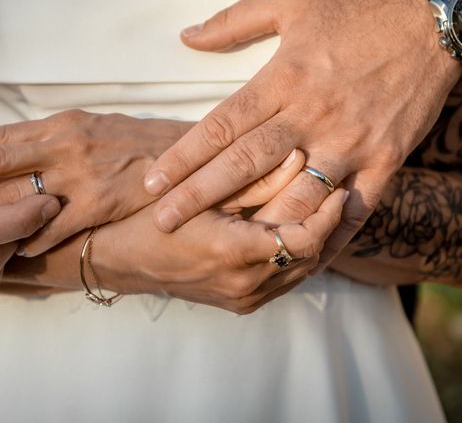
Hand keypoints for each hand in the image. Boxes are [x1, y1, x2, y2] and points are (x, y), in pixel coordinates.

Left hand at [0, 110, 190, 254]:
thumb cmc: (135, 140)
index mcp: (64, 123)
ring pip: (24, 194)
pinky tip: (16, 250)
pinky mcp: (102, 201)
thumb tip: (17, 149)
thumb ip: (55, 137)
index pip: (4, 136)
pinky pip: (59, 226)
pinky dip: (35, 239)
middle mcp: (68, 143)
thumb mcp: (92, 126)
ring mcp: (84, 173)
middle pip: (0, 158)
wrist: (186, 153)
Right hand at [90, 189, 348, 313]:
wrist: (121, 260)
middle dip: (327, 226)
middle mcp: (244, 285)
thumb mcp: (201, 193)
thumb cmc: (152, 218)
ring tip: (323, 211)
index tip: (339, 189)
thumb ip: (255, 179)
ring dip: (315, 244)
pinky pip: (283, 282)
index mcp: (234, 254)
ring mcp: (242, 300)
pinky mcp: (239, 303)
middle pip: (309, 258)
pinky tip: (297, 232)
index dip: (327, 215)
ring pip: (300, 273)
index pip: (304, 240)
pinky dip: (296, 258)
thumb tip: (300, 158)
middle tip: (337, 193)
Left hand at [143, 0, 461, 269]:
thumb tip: (186, 37)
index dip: (183, 157)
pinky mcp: (384, 160)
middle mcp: (311, 117)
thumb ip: (233, 21)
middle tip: (164, 222)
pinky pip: (354, 208)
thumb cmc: (353, 12)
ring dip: (259, 225)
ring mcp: (349, 143)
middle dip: (200, 197)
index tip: (154, 182)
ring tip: (223, 246)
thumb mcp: (289, 0)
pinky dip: (328, 235)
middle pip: (245, 165)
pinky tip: (301, 255)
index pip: (221, 126)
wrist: (430, 23)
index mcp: (283, 81)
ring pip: (296, 196)